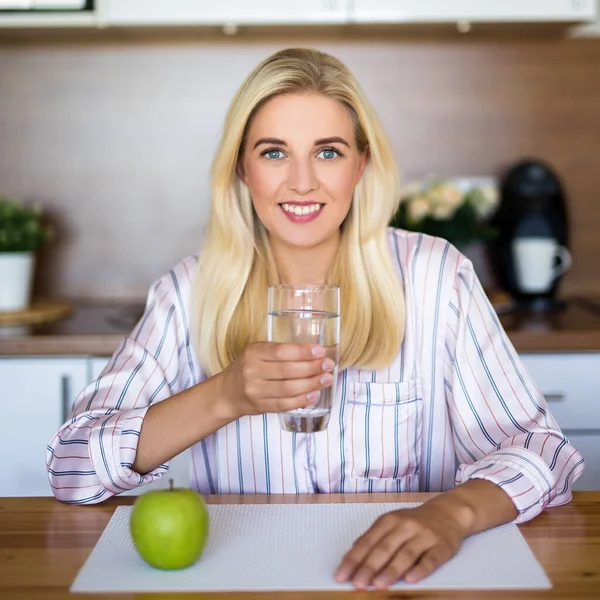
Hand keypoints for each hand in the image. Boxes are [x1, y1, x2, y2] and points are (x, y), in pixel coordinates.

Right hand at [216, 342, 334, 419]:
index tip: (320, 351)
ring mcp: (255, 391)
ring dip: (311, 384)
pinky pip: (284, 404)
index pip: (281, 351)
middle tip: (328, 365)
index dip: (303, 352)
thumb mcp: (258, 353)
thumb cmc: (248, 368)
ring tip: (327, 379)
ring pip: (288, 388)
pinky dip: (301, 400)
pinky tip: (314, 394)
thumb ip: (281, 351)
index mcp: (253, 352)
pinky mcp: (260, 406)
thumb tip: (316, 351)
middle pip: (287, 370)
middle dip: (312, 368)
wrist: (227, 393)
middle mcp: (252, 371)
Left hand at [335, 501, 467, 589]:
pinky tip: (410, 579)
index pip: (367, 541)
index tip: (342, 575)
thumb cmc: (414, 523)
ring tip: (378, 585)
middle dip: (369, 567)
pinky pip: (430, 559)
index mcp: (388, 520)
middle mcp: (405, 526)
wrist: (448, 513)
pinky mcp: (441, 546)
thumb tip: (353, 562)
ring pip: (405, 554)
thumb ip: (375, 540)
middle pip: (384, 548)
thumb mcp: (392, 524)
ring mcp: (424, 535)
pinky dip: (420, 570)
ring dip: (391, 570)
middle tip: (358, 584)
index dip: (353, 559)